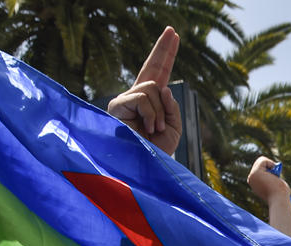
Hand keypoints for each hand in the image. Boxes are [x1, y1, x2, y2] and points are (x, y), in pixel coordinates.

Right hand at [108, 28, 181, 155]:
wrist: (145, 169)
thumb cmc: (157, 153)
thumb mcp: (173, 129)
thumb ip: (171, 107)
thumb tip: (162, 86)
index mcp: (151, 103)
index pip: (160, 74)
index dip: (166, 55)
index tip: (173, 35)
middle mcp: (136, 98)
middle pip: (152, 68)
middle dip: (163, 50)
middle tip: (172, 30)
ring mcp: (125, 100)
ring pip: (153, 87)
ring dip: (160, 111)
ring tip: (156, 130)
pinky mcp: (117, 105)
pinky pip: (143, 97)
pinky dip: (151, 114)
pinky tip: (148, 128)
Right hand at [247, 156, 289, 203]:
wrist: (279, 200)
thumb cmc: (280, 195)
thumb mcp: (276, 186)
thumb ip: (272, 181)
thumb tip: (275, 177)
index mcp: (254, 183)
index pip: (260, 169)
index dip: (269, 170)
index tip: (274, 179)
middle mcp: (250, 179)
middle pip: (259, 163)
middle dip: (269, 166)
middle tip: (275, 177)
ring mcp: (252, 175)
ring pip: (261, 160)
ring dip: (271, 165)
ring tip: (274, 176)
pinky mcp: (255, 172)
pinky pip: (263, 160)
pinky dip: (271, 163)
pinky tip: (274, 174)